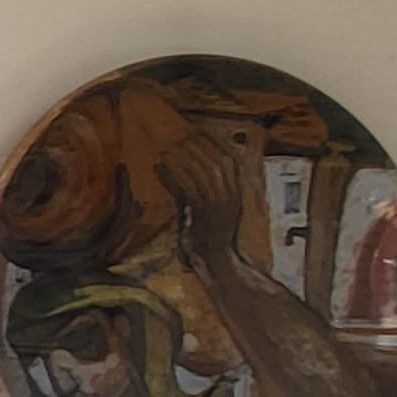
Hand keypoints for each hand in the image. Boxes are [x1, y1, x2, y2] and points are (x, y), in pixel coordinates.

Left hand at [161, 123, 256, 260]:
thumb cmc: (207, 237)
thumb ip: (189, 189)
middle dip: (198, 148)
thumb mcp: (201, 209)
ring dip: (185, 158)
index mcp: (236, 194)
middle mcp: (232, 197)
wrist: (218, 263)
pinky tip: (160, 167)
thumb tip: (168, 169)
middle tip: (178, 140)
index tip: (193, 134)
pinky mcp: (206, 214)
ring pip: (204, 172)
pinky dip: (175, 175)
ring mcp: (221, 205)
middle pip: (218, 162)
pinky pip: (190, 188)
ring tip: (167, 151)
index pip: (229, 161)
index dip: (211, 145)